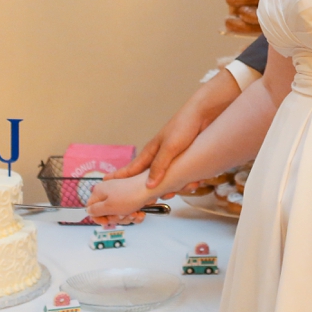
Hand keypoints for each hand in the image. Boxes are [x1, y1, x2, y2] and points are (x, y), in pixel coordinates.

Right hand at [86, 172, 149, 220]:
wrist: (150, 189)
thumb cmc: (129, 197)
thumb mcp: (108, 207)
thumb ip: (95, 210)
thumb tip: (88, 211)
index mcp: (99, 192)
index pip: (91, 208)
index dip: (97, 217)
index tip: (106, 222)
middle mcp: (108, 192)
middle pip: (106, 213)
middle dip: (116, 218)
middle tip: (123, 215)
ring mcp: (120, 195)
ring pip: (118, 214)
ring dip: (127, 217)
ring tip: (134, 213)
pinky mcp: (130, 198)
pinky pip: (128, 211)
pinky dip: (135, 215)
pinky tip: (140, 213)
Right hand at [108, 71, 240, 190]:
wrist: (204, 114)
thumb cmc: (183, 126)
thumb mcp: (169, 148)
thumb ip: (159, 166)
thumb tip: (148, 185)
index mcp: (151, 153)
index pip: (131, 169)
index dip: (120, 177)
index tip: (107, 184)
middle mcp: (159, 158)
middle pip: (151, 181)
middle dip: (157, 191)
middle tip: (163, 197)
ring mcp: (172, 160)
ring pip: (169, 182)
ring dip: (178, 187)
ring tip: (188, 186)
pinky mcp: (184, 161)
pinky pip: (183, 178)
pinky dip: (189, 182)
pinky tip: (197, 182)